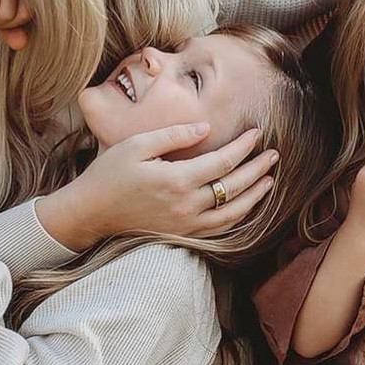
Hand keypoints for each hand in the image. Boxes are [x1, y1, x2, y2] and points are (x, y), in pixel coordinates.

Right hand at [41, 123, 277, 252]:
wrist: (90, 213)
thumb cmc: (109, 174)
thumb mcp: (137, 145)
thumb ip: (173, 136)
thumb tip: (206, 129)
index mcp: (176, 180)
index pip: (223, 162)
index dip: (244, 147)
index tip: (257, 134)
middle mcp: (186, 205)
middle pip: (234, 188)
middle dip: (257, 169)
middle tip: (274, 155)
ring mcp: (185, 224)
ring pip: (232, 214)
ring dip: (254, 196)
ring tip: (269, 180)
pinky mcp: (181, 234)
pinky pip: (219, 229)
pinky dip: (238, 217)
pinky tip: (247, 205)